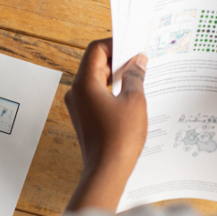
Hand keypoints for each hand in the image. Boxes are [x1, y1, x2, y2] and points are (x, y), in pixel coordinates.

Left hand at [65, 39, 147, 174]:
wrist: (107, 171)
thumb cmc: (120, 138)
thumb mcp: (134, 101)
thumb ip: (135, 76)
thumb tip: (138, 61)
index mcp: (84, 83)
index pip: (96, 50)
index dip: (115, 44)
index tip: (133, 45)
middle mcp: (76, 92)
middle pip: (95, 64)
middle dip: (118, 59)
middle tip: (140, 60)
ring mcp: (78, 106)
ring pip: (96, 80)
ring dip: (116, 75)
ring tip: (139, 76)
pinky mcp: (85, 117)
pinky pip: (97, 95)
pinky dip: (112, 90)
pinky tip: (130, 95)